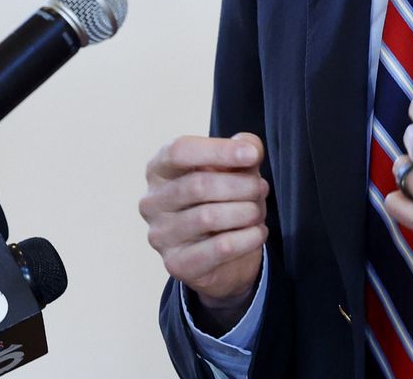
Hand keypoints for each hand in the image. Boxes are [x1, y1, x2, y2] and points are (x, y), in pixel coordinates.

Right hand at [141, 132, 269, 329]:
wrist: (222, 256)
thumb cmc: (223, 200)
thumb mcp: (234, 169)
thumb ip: (243, 150)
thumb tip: (249, 147)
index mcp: (158, 169)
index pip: (179, 151)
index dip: (218, 150)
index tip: (252, 155)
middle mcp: (151, 202)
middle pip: (198, 184)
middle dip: (241, 185)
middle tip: (261, 188)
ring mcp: (160, 235)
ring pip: (209, 217)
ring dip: (246, 212)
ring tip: (257, 212)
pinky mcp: (176, 264)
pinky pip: (220, 247)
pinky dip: (247, 238)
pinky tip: (257, 232)